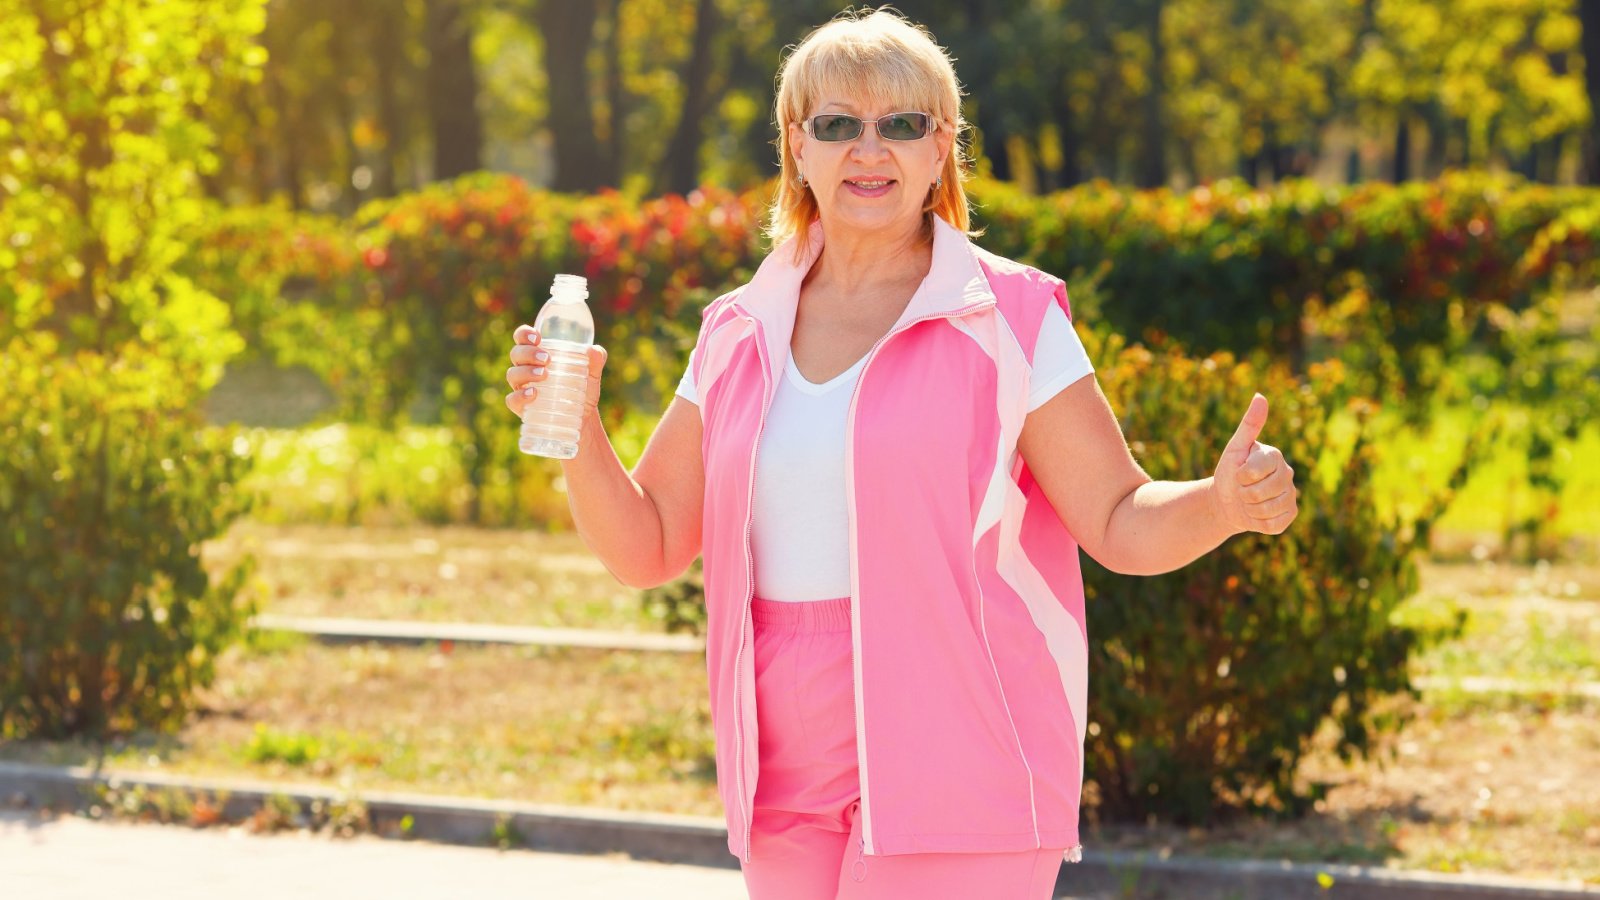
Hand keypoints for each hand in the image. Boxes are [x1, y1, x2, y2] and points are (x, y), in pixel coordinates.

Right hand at [503, 325, 608, 418]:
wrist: (583, 419)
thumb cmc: (582, 390)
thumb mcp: (591, 375)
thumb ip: (596, 361)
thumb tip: (594, 350)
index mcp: (537, 355)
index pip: (523, 338)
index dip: (524, 334)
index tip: (537, 337)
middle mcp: (525, 368)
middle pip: (517, 353)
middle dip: (529, 353)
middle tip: (547, 359)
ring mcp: (521, 388)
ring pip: (513, 374)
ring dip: (526, 372)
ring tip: (545, 375)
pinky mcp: (522, 407)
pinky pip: (512, 399)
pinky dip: (520, 396)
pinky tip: (533, 394)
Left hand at [1211, 393, 1297, 535]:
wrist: (1228, 501)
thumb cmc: (1230, 471)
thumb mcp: (1234, 448)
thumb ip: (1248, 424)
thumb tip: (1260, 396)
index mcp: (1275, 456)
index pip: (1253, 471)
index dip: (1240, 476)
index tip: (1239, 472)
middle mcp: (1287, 474)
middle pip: (1259, 492)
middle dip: (1243, 493)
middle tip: (1243, 488)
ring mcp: (1291, 496)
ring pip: (1265, 509)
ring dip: (1249, 508)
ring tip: (1248, 500)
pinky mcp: (1289, 516)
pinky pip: (1272, 524)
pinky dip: (1257, 522)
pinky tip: (1256, 513)